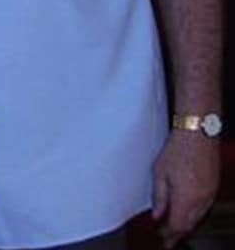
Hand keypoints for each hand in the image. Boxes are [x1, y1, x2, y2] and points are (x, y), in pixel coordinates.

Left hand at [152, 129, 219, 246]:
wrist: (198, 133)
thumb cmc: (178, 148)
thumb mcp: (159, 172)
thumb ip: (158, 196)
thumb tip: (156, 214)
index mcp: (185, 197)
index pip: (177, 225)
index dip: (169, 234)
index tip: (162, 238)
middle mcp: (201, 199)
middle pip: (189, 224)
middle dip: (178, 232)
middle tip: (168, 237)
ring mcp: (210, 193)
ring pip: (198, 217)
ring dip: (187, 223)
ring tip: (176, 228)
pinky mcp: (214, 186)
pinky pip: (204, 207)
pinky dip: (195, 213)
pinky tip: (188, 212)